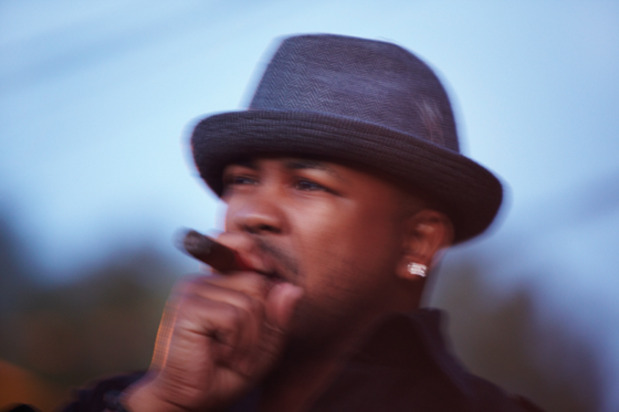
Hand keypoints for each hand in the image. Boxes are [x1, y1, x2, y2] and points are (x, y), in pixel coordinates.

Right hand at [124, 270, 302, 410]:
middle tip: (242, 349)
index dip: (266, 269)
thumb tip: (293, 288)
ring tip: (230, 355)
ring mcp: (193, 290)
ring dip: (249, 340)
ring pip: (250, 303)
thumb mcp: (264, 345)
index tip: (270, 281)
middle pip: (259, 284)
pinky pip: (234, 317)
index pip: (251, 260)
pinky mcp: (188, 307)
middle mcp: (204, 281)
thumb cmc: (225, 371)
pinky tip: (219, 355)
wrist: (189, 400)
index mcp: (219, 283)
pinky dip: (236, 343)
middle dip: (261, 324)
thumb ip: (279, 317)